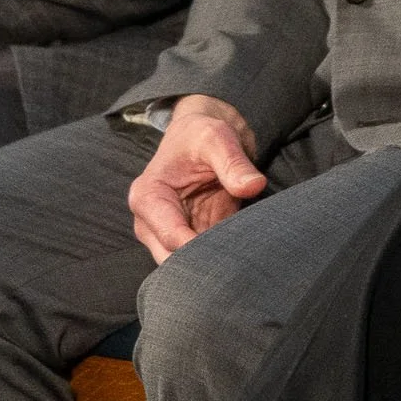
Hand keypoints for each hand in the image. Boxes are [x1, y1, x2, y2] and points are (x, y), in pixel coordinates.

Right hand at [127, 95, 266, 264]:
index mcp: (148, 197)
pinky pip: (202, 262)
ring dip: (213, 265)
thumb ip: (232, 163)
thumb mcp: (217, 137)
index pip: (171, 237)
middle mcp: (150, 223)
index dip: (200, 249)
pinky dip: (220, 262)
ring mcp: (168, 235)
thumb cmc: (200, 133)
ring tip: (244, 256)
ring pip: (186, 268)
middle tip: (241, 259)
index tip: (232, 250)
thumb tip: (253, 186)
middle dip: (205, 264)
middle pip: (174, 261)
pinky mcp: (188, 241)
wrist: (202, 135)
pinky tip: (242, 256)